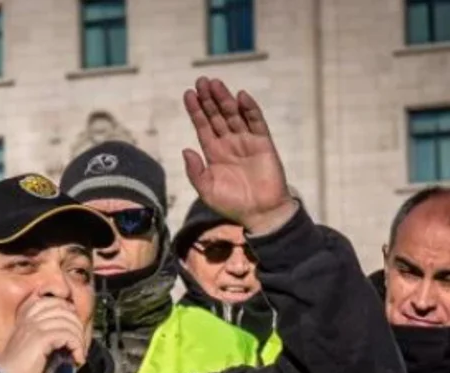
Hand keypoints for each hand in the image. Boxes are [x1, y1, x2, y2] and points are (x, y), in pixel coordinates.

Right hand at [0, 297, 88, 372]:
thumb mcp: (31, 349)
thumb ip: (46, 338)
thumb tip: (69, 335)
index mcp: (25, 320)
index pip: (51, 302)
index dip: (67, 311)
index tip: (74, 328)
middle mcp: (29, 320)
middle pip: (62, 308)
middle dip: (77, 325)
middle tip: (79, 344)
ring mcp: (33, 328)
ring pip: (68, 321)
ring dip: (79, 338)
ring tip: (78, 353)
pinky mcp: (40, 339)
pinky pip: (67, 334)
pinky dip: (77, 347)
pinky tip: (76, 358)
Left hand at [182, 77, 297, 235]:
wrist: (260, 213)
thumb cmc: (232, 204)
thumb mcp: (206, 190)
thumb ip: (195, 171)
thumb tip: (186, 149)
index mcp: (214, 153)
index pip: (203, 126)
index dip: (196, 110)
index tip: (188, 94)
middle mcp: (229, 143)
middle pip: (217, 115)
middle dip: (208, 99)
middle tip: (201, 81)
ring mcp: (246, 141)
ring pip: (234, 114)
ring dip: (225, 99)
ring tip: (215, 83)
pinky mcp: (263, 143)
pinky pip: (256, 122)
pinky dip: (249, 109)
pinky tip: (241, 97)